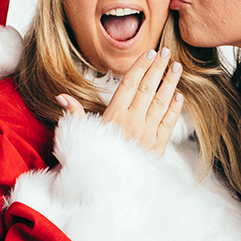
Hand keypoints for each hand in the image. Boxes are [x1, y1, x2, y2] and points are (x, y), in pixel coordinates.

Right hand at [59, 48, 182, 156]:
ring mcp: (147, 134)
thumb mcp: (81, 135)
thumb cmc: (95, 158)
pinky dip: (175, 108)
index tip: (150, 54)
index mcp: (114, 116)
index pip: (129, 84)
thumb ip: (74, 114)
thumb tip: (61, 97)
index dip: (140, 67)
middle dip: (158, 69)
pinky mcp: (158, 146)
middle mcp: (132, 122)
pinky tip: (179, 95)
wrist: (108, 188)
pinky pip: (168, 123)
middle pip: (147, 89)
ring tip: (177, 67)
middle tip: (166, 53)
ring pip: (161, 102)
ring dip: (170, 83)